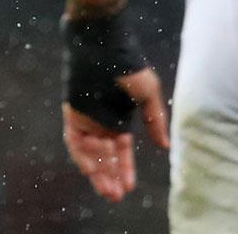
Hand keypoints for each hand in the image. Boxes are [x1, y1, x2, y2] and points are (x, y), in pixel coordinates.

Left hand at [61, 66, 168, 202]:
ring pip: (89, 153)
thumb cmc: (128, 63)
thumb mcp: (148, 94)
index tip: (129, 187)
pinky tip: (93, 168)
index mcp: (119, 118)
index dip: (125, 169)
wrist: (104, 41)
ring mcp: (86, 117)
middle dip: (109, 177)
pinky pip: (74, 141)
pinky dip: (82, 155)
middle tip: (116, 196)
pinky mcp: (72, 111)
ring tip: (106, 189)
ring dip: (96, 172)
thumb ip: (154, 120)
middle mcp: (101, 121)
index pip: (120, 151)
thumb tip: (165, 146)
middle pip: (104, 157)